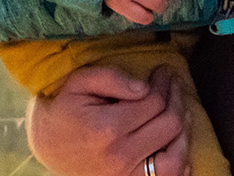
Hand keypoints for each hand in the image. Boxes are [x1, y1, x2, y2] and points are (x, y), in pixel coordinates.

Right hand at [27, 64, 190, 175]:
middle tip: (172, 83)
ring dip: (184, 132)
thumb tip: (145, 87)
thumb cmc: (66, 108)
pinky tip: (177, 141)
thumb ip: (113, 78)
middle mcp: (119, 157)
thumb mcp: (81, 81)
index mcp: (107, 128)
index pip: (155, 103)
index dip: (164, 83)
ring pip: (174, 159)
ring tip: (179, 111)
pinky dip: (179, 162)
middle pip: (169, 126)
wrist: (48, 144)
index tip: (163, 71)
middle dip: (177, 99)